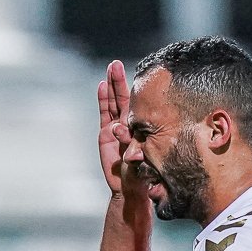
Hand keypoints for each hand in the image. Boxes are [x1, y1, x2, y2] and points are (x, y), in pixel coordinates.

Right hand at [97, 59, 144, 199]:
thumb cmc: (145, 175)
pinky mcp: (105, 133)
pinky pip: (105, 112)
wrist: (129, 186)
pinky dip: (104, 99)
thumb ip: (143, 153)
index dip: (139, 88)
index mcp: (144, 125)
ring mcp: (117, 126)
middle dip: (120, 80)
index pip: (140, 103)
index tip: (141, 72)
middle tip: (117, 64)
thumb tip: (140, 149)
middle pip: (125, 97)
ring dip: (113, 84)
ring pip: (115, 101)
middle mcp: (130, 123)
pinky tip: (103, 85)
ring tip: (111, 67)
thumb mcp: (149, 161)